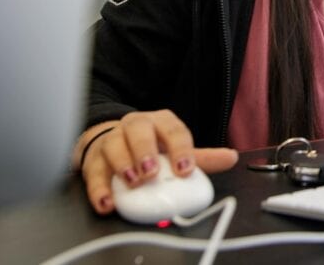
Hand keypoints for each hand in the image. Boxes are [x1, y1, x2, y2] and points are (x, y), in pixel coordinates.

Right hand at [75, 109, 237, 214]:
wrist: (114, 141)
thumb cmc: (150, 146)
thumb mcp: (175, 150)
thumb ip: (201, 158)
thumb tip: (231, 157)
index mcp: (160, 122)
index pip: (173, 130)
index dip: (180, 149)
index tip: (185, 170)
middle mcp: (135, 126)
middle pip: (139, 130)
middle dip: (145, 150)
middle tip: (152, 172)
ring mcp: (112, 139)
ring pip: (113, 145)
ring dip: (122, 164)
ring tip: (133, 182)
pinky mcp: (92, 158)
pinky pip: (92, 171)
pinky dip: (98, 188)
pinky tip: (107, 201)